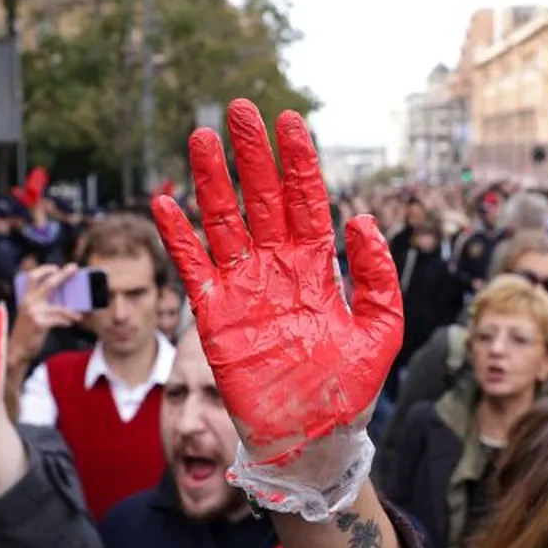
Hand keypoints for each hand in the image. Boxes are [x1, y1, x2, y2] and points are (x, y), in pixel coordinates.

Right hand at [7, 264, 81, 376]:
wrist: (17, 350)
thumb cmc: (28, 331)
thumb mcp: (31, 314)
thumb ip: (41, 304)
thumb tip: (64, 296)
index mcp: (26, 298)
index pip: (32, 277)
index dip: (44, 270)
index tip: (56, 267)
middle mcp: (28, 302)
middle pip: (49, 284)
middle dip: (63, 275)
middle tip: (74, 268)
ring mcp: (33, 312)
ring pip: (58, 307)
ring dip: (71, 312)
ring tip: (79, 315)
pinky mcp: (39, 324)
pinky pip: (58, 320)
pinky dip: (66, 321)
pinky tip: (70, 323)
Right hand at [151, 99, 402, 465]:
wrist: (311, 439)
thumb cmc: (348, 388)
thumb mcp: (381, 330)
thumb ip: (377, 276)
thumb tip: (360, 219)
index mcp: (318, 266)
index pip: (305, 201)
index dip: (298, 161)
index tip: (290, 120)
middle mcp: (277, 267)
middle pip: (261, 198)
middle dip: (252, 154)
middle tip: (240, 109)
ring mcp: (244, 288)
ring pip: (224, 222)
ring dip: (211, 181)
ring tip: (199, 137)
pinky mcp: (215, 316)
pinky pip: (193, 268)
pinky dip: (179, 237)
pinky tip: (166, 203)